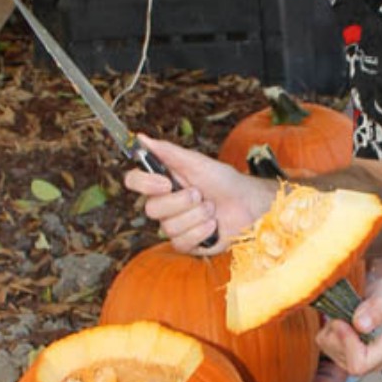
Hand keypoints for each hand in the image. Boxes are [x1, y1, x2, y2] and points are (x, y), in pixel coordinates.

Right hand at [124, 136, 271, 254]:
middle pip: (151, 209)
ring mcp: (173, 226)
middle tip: (200, 194)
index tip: (166, 182)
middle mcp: (163, 205)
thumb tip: (140, 138)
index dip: (144, 183)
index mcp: (161, 182)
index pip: (134, 181)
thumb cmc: (223, 180)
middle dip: (182, 202)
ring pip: (169, 227)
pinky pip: (181, 242)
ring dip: (197, 216)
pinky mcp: (185, 243)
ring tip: (211, 208)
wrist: (247, 204)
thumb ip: (168, 151)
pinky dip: (201, 231)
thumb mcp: (196, 162)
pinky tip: (213, 225)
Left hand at [316, 275, 381, 376]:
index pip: (359, 364)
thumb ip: (377, 310)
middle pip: (342, 357)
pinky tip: (343, 318)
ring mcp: (355, 357)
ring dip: (333, 328)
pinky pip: (324, 342)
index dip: (347, 344)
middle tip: (347, 312)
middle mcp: (370, 361)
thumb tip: (360, 324)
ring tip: (348, 313)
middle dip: (338, 332)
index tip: (345, 322)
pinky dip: (329, 327)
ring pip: (329, 348)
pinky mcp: (342, 351)